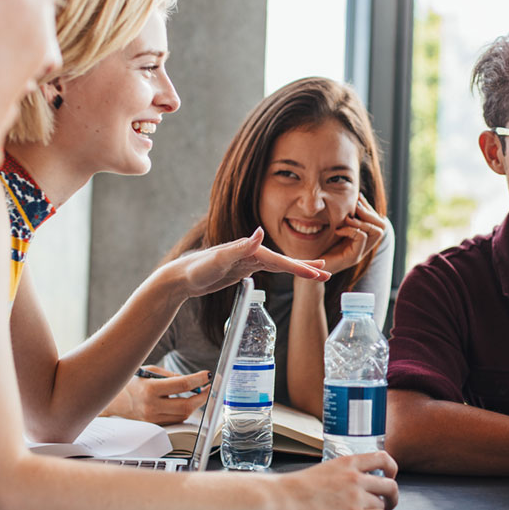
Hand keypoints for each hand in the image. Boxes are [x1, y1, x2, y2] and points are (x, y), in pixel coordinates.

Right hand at [104, 366, 209, 425]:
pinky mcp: (154, 425)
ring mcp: (153, 418)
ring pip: (183, 415)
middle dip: (202, 396)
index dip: (199, 379)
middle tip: (208, 387)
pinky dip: (184, 411)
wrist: (113, 400)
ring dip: (195, 404)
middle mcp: (152, 406)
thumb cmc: (132, 382)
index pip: (182, 385)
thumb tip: (191, 381)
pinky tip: (186, 403)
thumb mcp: (150, 371)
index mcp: (150, 389)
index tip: (207, 375)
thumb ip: (171, 376)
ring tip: (198, 394)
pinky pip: (175, 420)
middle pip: (187, 405)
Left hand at [169, 228, 330, 299]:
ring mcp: (248, 261)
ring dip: (298, 269)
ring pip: (279, 265)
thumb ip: (240, 247)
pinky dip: (284, 271)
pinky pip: (270, 270)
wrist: (181, 277)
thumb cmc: (196, 268)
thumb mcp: (218, 259)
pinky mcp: (243, 269)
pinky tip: (290, 271)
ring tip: (317, 272)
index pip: (280, 260)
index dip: (300, 267)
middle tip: (328, 273)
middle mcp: (252, 253)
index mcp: (250, 250)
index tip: (319, 272)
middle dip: (306, 267)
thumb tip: (261, 232)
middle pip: (284, 262)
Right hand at [274, 452, 398, 509]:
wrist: (284, 499)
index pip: (383, 458)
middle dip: (392, 497)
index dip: (392, 468)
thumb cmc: (298, 488)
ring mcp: (354, 499)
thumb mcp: (327, 470)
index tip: (390, 475)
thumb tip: (364, 483)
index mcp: (347, 462)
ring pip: (383, 507)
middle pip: (390, 486)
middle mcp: (355, 479)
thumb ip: (347, 473)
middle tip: (388, 503)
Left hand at [317, 194, 388, 274]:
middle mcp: (365, 247)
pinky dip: (351, 229)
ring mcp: (360, 253)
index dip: (369, 208)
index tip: (357, 199)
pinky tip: (338, 230)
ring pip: (377, 232)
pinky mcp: (352, 258)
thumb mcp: (334, 229)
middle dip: (370, 213)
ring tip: (348, 218)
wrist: (311, 269)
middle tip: (355, 207)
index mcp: (362, 240)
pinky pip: (361, 238)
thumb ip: (344, 218)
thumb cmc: (319, 248)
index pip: (378, 222)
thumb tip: (353, 199)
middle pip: (382, 227)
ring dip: (363, 221)